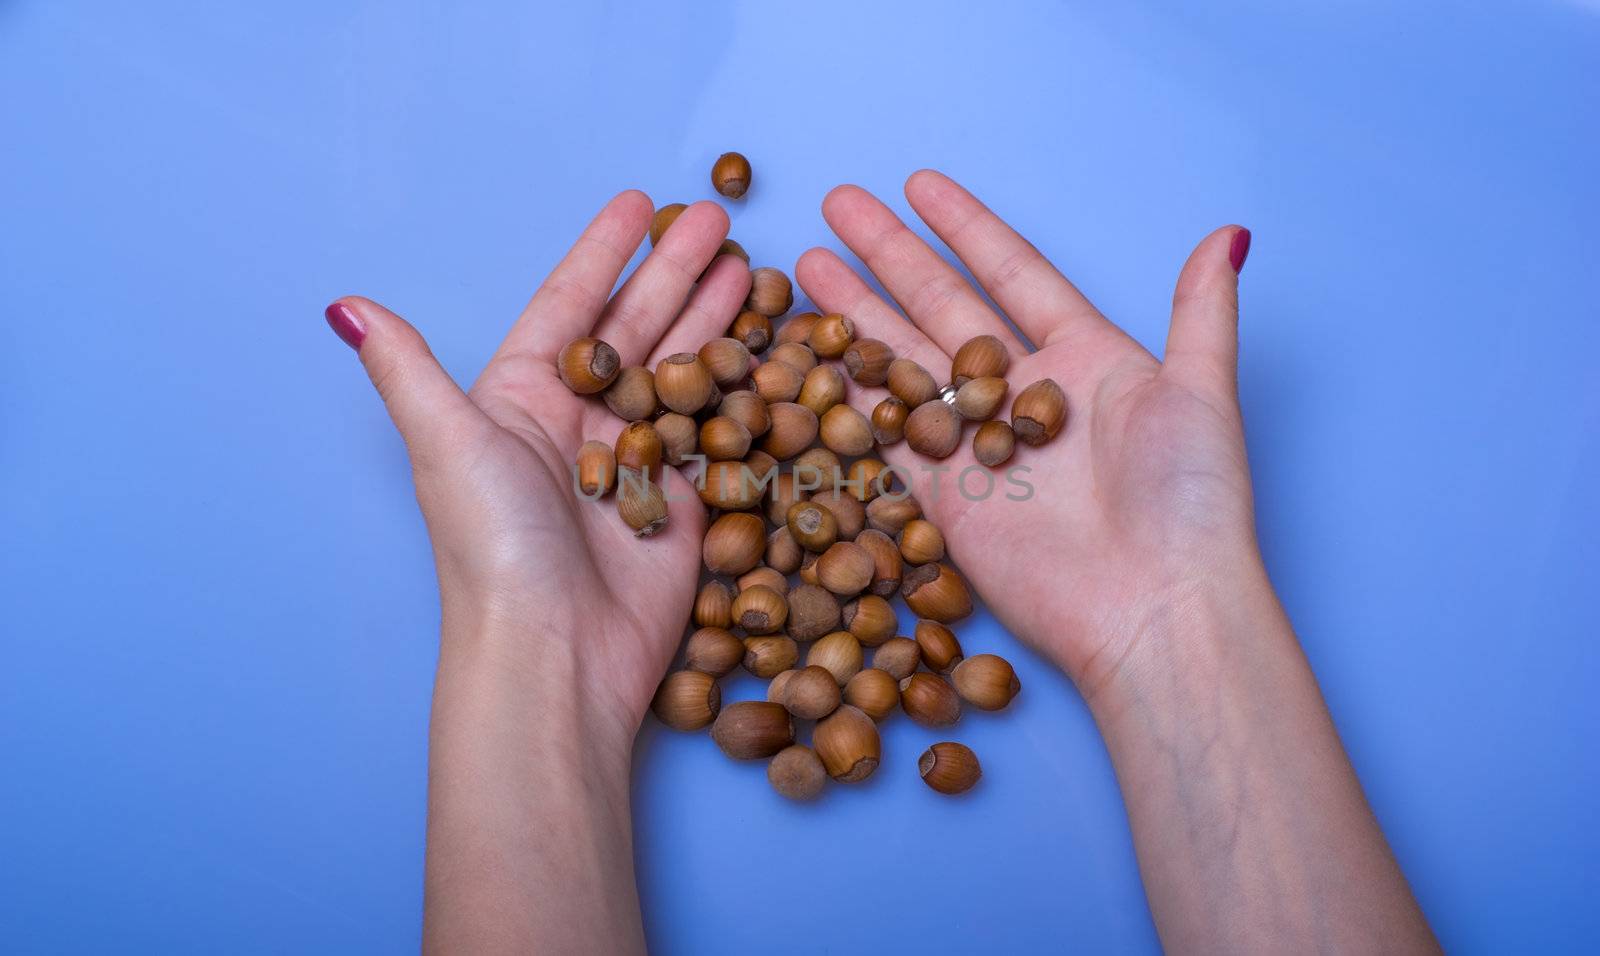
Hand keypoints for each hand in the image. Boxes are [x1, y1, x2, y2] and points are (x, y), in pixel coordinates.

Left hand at [326, 192, 748, 750]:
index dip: (606, 253)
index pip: (571, 305)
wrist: (556, 653)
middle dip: (676, 272)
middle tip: (720, 218)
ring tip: (748, 268)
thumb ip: (408, 369)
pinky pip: (712, 429)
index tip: (641, 202)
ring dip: (713, 318)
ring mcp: (633, 460)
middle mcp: (576, 423)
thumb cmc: (493, 548)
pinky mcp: (681, 501)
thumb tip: (344, 305)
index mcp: (520, 399)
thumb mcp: (446, 443)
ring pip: (679, 369)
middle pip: (636, 327)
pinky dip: (740, 388)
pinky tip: (765, 347)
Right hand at [795, 170, 1256, 700]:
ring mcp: (981, 445)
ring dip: (857, 314)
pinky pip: (890, 436)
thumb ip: (1200, 312)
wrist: (1154, 607)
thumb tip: (1229, 233)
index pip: (1011, 272)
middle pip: (942, 306)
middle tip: (839, 206)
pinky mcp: (948, 498)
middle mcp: (1024, 393)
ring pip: (906, 362)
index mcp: (1086, 357)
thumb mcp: (1204, 393)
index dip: (964, 228)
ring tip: (807, 266)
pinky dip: (852, 398)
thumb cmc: (1190, 502)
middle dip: (889, 256)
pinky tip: (816, 353)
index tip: (917, 185)